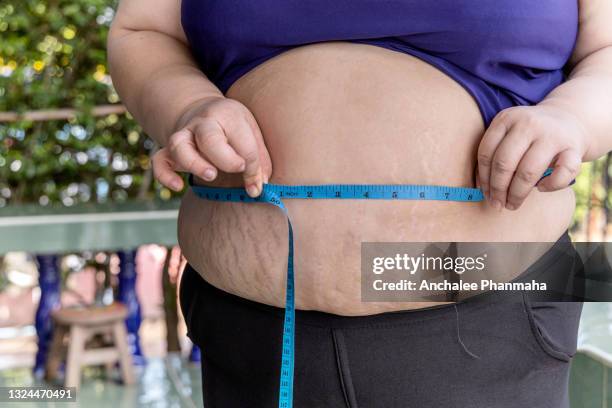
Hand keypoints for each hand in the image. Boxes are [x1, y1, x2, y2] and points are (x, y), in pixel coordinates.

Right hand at [152, 96, 271, 196]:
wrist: (204, 110)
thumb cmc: (234, 127)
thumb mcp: (252, 133)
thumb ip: (259, 160)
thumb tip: (257, 189)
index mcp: (228, 115)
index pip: (243, 143)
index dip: (253, 167)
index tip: (256, 184)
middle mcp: (202, 123)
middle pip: (208, 137)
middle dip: (223, 157)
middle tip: (237, 168)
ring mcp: (183, 135)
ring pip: (179, 146)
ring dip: (194, 163)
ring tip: (211, 175)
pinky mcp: (169, 149)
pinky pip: (159, 160)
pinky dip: (164, 175)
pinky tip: (178, 186)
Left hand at [477, 105, 589, 210]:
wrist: (567, 119)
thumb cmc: (528, 136)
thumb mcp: (508, 134)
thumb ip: (494, 154)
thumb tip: (481, 188)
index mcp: (506, 119)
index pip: (486, 152)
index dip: (483, 178)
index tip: (485, 194)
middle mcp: (528, 123)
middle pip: (504, 163)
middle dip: (498, 189)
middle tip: (497, 205)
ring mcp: (552, 134)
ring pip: (528, 171)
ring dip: (517, 193)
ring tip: (512, 204)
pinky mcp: (573, 147)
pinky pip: (562, 173)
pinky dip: (550, 185)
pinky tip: (542, 188)